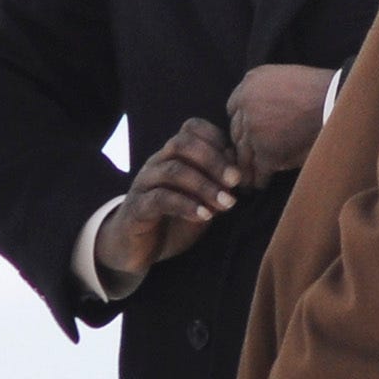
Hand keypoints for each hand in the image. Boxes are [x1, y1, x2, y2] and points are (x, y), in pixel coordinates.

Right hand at [95, 117, 241, 282]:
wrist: (137, 250)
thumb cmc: (174, 221)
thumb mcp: (203, 200)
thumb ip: (218, 184)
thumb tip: (241, 172)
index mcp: (173, 155)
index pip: (192, 128)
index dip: (218, 139)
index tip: (238, 164)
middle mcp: (157, 163)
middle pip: (183, 143)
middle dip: (214, 160)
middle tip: (236, 182)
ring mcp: (144, 184)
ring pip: (173, 170)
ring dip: (204, 185)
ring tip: (226, 203)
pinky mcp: (137, 208)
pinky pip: (160, 199)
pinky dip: (186, 205)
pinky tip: (204, 216)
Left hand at [225, 64, 335, 187]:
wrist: (336, 103)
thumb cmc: (321, 90)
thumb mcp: (286, 76)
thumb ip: (267, 90)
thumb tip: (263, 107)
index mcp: (250, 83)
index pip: (234, 108)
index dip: (242, 122)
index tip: (248, 133)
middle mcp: (246, 104)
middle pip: (236, 132)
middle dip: (243, 146)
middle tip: (245, 159)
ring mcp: (254, 129)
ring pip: (243, 153)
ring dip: (247, 167)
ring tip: (249, 178)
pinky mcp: (266, 152)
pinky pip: (258, 170)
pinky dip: (261, 179)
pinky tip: (264, 184)